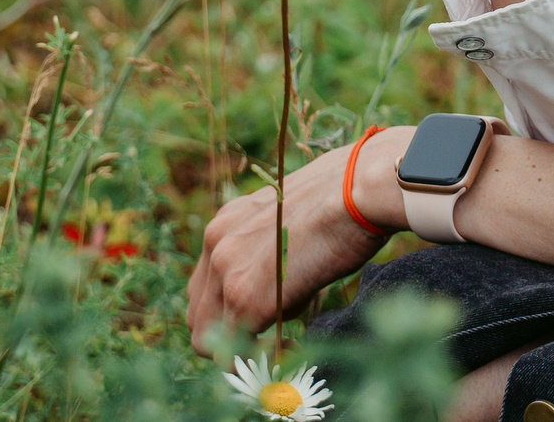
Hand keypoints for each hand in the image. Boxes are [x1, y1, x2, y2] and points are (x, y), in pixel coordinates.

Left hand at [187, 130, 407, 352]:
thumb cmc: (343, 202)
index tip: (262, 323)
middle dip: (228, 337)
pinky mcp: (244, 298)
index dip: (229, 312)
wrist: (356, 192)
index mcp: (227, 223)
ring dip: (238, 351)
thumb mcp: (290, 222)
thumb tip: (280, 297)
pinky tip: (289, 350)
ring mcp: (225, 271)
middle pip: (197, 315)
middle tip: (266, 343)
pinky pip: (231, 352)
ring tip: (278, 348)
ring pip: (206, 339)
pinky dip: (254, 362)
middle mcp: (216, 243)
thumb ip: (271, 255)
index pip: (206, 284)